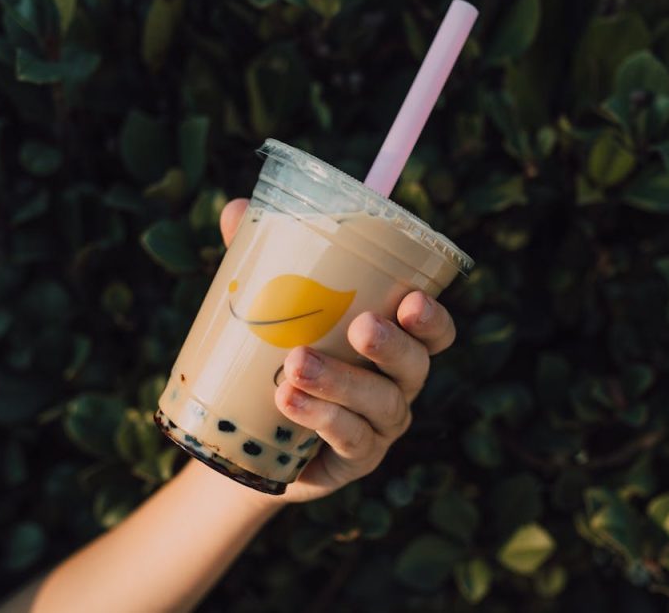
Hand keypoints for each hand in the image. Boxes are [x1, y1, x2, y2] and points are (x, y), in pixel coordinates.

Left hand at [219, 198, 457, 502]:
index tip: (412, 299)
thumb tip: (236, 208)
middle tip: (360, 327)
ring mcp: (379, 427)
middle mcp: (396, 384)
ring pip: (380, 403)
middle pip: (416, 365)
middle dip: (392, 346)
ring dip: (342, 383)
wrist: (249, 438)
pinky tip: (288, 401)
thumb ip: (261, 261)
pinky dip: (322, 419)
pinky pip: (350, 440)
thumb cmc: (274, 358)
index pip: (432, 331)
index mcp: (392, 342)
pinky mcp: (354, 461)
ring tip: (296, 364)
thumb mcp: (270, 310)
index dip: (433, 318)